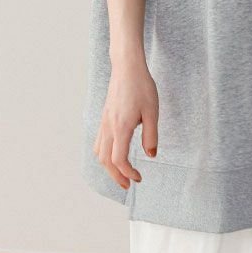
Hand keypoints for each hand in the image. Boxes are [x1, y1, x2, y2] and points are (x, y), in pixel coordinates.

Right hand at [92, 57, 158, 188]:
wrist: (127, 68)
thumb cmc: (142, 87)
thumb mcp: (152, 111)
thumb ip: (151, 135)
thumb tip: (150, 155)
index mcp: (121, 128)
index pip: (119, 160)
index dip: (128, 173)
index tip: (139, 178)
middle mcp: (108, 128)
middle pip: (106, 161)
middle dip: (116, 176)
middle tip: (128, 184)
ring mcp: (104, 122)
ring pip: (99, 153)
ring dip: (108, 166)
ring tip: (121, 172)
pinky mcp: (104, 117)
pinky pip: (99, 141)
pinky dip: (104, 154)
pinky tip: (115, 153)